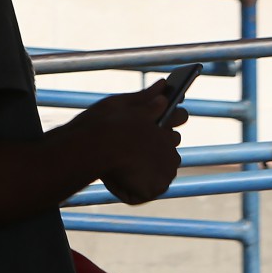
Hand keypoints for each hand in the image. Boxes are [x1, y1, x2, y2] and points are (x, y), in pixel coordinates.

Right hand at [79, 80, 186, 204]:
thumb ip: (145, 96)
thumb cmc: (101, 123)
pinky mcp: (159, 186)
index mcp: (164, 119)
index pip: (179, 115)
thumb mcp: (120, 103)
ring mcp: (167, 166)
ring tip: (124, 163)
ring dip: (150, 164)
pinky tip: (122, 178)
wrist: (91, 148)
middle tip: (131, 145)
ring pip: (163, 166)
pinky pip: (153, 187)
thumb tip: (163, 84)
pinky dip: (140, 186)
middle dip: (157, 142)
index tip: (158, 121)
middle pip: (172, 142)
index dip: (169, 117)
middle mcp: (171, 143)